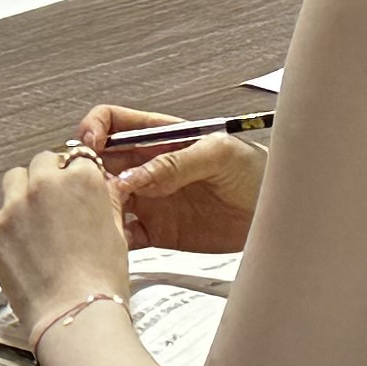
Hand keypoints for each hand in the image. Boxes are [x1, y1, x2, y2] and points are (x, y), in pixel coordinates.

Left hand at [0, 148, 134, 338]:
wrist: (75, 315)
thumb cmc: (100, 282)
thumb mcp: (117, 234)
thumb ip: (106, 202)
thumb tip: (102, 188)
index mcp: (83, 180)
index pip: (78, 159)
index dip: (76, 175)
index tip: (73, 187)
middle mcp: (47, 184)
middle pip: (43, 162)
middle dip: (49, 178)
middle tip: (53, 203)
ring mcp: (16, 204)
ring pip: (14, 177)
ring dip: (21, 190)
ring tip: (28, 214)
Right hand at [77, 105, 264, 252]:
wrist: (278, 212)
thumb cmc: (257, 170)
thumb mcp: (220, 153)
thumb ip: (178, 162)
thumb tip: (139, 176)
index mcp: (160, 137)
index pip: (113, 123)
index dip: (94, 129)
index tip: (90, 146)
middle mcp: (149, 167)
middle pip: (101, 164)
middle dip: (89, 175)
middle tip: (95, 192)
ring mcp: (151, 199)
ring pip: (107, 200)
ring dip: (98, 209)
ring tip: (103, 220)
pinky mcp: (158, 231)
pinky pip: (125, 234)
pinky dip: (114, 239)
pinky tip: (116, 242)